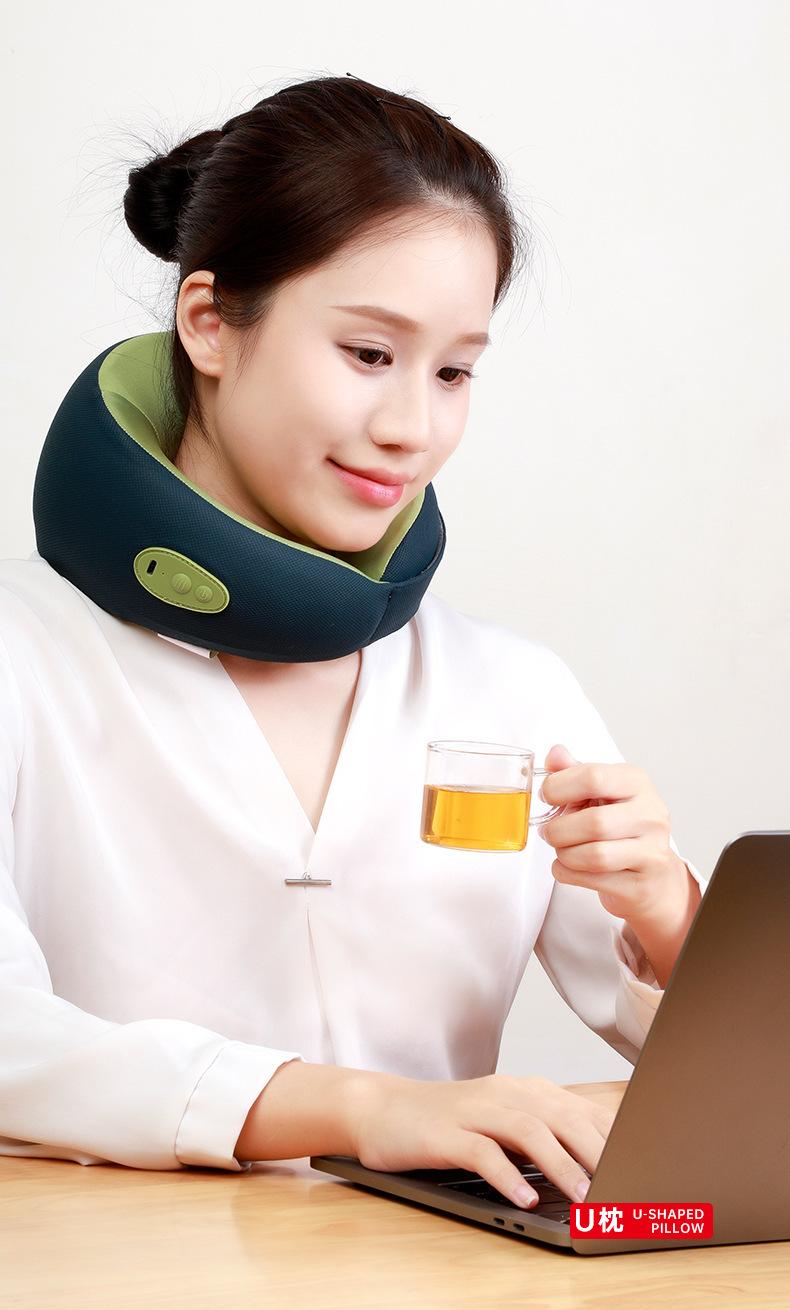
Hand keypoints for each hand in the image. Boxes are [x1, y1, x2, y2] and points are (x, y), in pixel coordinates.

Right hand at [350, 1070, 615, 1208]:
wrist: (380, 1109)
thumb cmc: (449, 1123)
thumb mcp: (502, 1124)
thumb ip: (544, 1137)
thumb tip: (598, 1166)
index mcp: (525, 1091)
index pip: (580, 1110)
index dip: (614, 1139)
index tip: (642, 1169)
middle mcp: (504, 1094)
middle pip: (561, 1115)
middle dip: (597, 1150)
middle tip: (623, 1186)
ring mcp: (474, 1112)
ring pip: (527, 1130)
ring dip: (560, 1164)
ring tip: (583, 1197)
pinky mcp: (445, 1134)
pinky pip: (481, 1152)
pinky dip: (507, 1176)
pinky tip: (524, 1198)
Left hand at [537, 743, 688, 924]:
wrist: (654, 876)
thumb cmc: (622, 828)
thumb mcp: (602, 792)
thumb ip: (576, 772)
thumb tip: (555, 754)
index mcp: (637, 783)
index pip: (593, 777)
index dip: (559, 787)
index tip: (547, 796)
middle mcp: (650, 815)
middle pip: (594, 822)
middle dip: (559, 830)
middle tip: (549, 831)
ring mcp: (651, 852)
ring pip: (594, 855)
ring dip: (564, 853)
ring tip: (561, 848)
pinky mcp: (641, 885)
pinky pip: (592, 880)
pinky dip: (567, 873)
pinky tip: (568, 866)